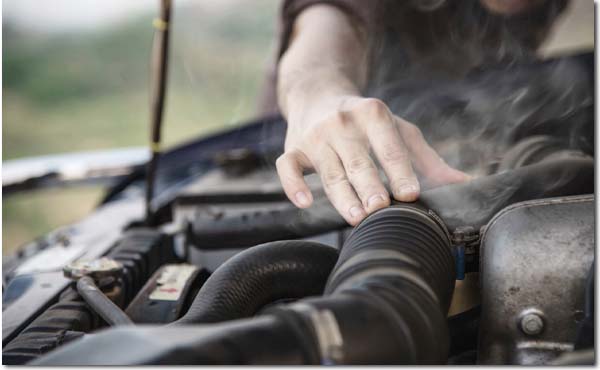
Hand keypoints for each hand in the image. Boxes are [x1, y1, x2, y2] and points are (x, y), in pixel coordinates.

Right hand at [276, 96, 469, 225]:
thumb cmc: (365, 121)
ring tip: (356, 217)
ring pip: (328, 170)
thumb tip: (464, 185)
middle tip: (380, 208)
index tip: (411, 193)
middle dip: (369, 184)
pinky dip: (293, 185)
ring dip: (341, 195)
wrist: (317, 95)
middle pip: (357, 160)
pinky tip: (305, 203)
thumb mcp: (398, 130)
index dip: (400, 169)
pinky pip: (287, 167)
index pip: (389, 144)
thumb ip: (426, 160)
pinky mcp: (293, 148)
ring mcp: (315, 136)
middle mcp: (342, 122)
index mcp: (372, 113)